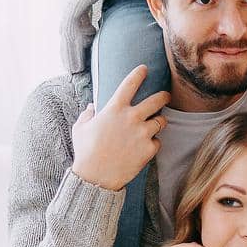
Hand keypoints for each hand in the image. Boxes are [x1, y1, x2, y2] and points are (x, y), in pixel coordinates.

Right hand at [71, 65, 170, 191]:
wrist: (96, 177)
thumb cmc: (85, 152)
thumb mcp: (80, 129)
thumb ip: (87, 115)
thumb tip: (92, 107)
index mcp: (114, 108)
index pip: (130, 83)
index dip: (139, 73)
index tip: (144, 68)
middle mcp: (132, 117)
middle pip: (157, 99)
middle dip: (164, 95)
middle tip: (166, 95)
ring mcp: (142, 133)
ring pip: (161, 121)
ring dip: (159, 122)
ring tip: (155, 125)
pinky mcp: (149, 149)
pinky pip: (157, 142)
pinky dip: (152, 144)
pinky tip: (144, 148)